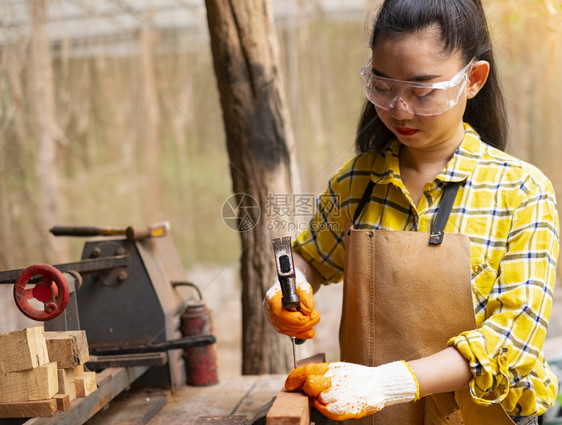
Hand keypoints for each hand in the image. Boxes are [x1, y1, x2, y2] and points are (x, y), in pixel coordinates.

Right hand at [263, 268, 319, 338]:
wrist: (290, 286)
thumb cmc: (295, 285)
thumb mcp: (302, 285)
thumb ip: (306, 296)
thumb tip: (308, 311)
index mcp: (272, 299)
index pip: (285, 315)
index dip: (301, 316)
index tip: (313, 311)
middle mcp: (269, 312)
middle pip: (287, 324)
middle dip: (305, 322)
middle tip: (317, 315)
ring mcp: (273, 320)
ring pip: (289, 331)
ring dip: (305, 328)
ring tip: (314, 318)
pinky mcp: (279, 325)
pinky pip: (290, 334)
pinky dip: (302, 334)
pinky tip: (311, 332)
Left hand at [285, 361, 418, 420]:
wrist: (379, 384)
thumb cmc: (356, 378)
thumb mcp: (338, 370)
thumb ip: (321, 374)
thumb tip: (303, 379)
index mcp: (330, 368)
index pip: (305, 371)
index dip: (294, 378)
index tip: (289, 384)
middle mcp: (332, 379)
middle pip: (309, 385)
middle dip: (308, 390)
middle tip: (315, 392)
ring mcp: (338, 394)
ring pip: (317, 400)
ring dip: (321, 401)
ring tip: (334, 397)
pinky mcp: (344, 407)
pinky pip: (327, 410)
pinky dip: (329, 409)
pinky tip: (337, 404)